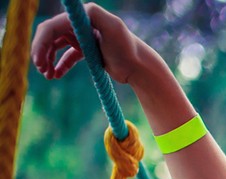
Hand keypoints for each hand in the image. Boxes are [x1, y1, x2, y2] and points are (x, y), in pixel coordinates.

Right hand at [32, 3, 147, 84]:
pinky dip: (59, 65)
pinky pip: (67, 56)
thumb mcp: (113, 28)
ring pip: (56, 46)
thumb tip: (81, 7)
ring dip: (48, 59)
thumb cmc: (127, 49)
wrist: (139, 68)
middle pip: (51, 35)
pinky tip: (55, 75)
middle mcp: (81, 23)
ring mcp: (83, 37)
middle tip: (41, 70)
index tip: (39, 61)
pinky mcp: (87, 50)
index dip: (42, 42)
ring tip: (47, 75)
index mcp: (84, 16)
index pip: (53, 26)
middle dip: (41, 52)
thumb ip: (96, 15)